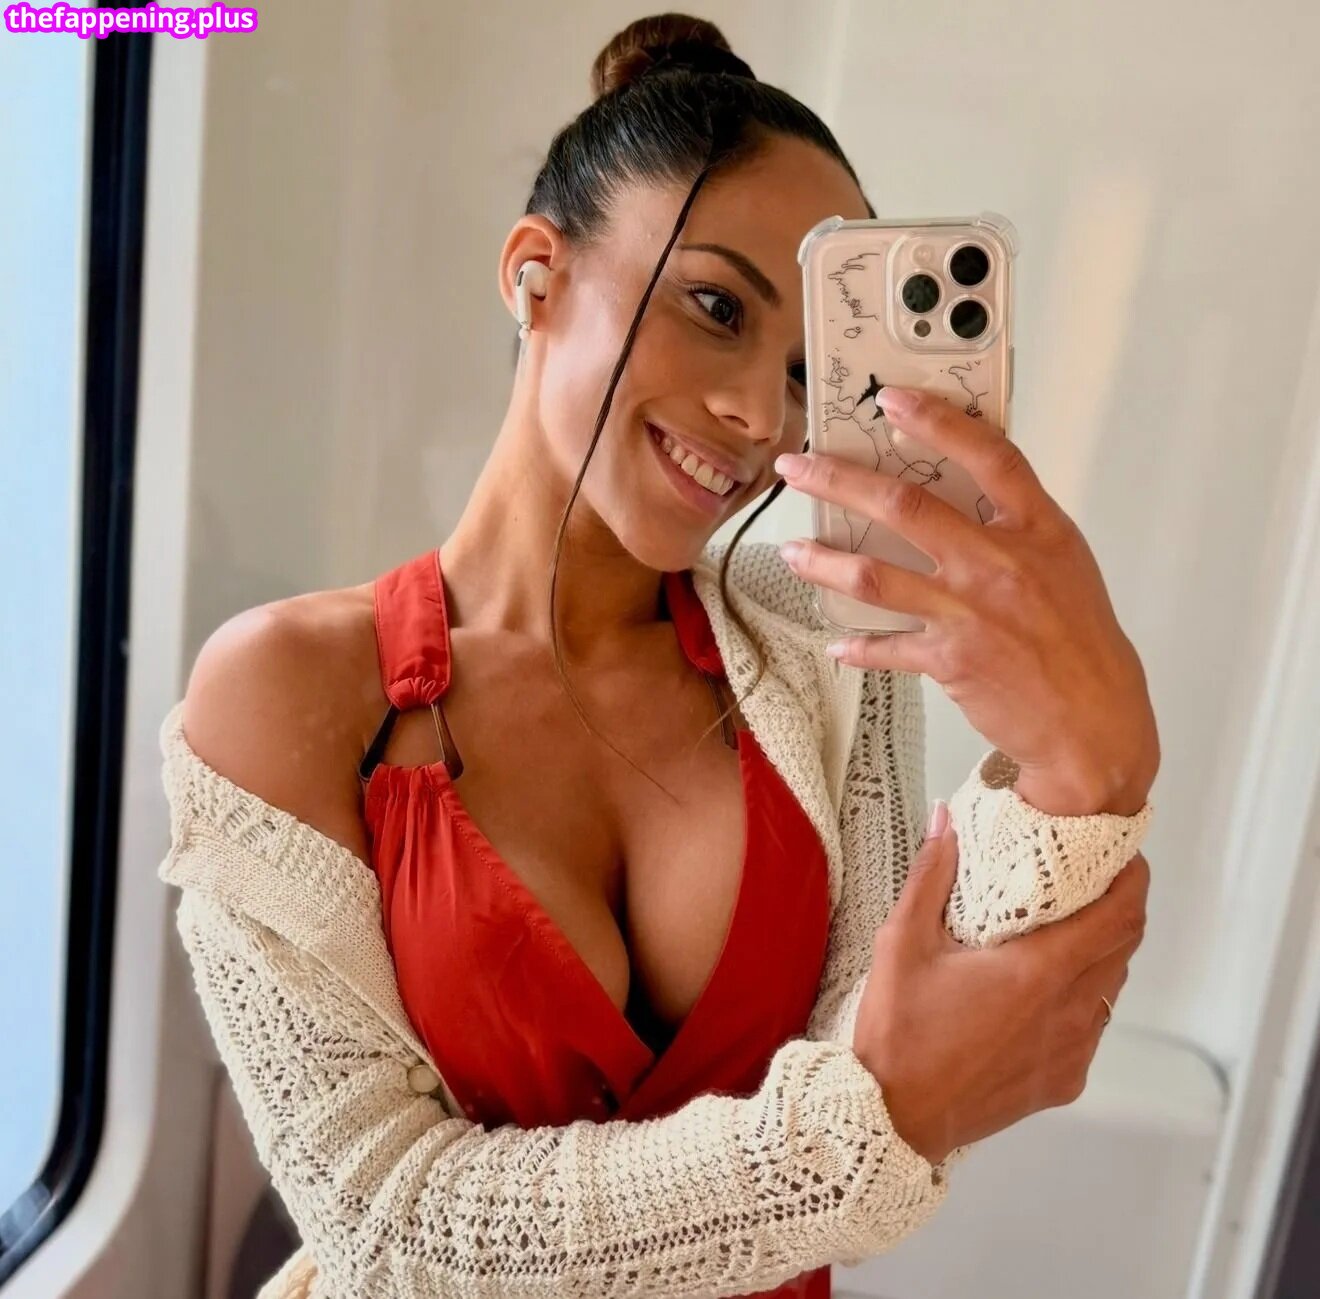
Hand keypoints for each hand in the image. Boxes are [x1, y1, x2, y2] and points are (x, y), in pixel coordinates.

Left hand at [775, 385, 1159, 815]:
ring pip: (876, 576)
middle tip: (796, 468)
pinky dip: (858, 645)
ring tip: (791, 551)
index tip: (891, 399)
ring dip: (824, 562)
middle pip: (905, 507)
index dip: (937, 420)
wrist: (1094, 721)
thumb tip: (958, 491)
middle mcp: (1000, 563)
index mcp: (1037, 528)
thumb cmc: (1080, 639)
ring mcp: (971, 611)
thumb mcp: (1063, 561)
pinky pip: (887, 646)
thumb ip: (1015, 523)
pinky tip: (837, 641)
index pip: (987, 454)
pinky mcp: (950, 660)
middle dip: (839, 481)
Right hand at [852, 812, 1149, 1165]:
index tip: (1122, 855)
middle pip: (1125, 946)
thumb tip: (946, 823)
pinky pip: (1092, 1026)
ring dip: (1101, 951)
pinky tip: (1041, 987)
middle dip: (1119, 906)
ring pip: (1110, 986)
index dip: (1132, 879)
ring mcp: (1072, 1052)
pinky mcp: (1064, 1081)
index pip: (1120, 916)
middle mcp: (1069, 1013)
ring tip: (1065, 927)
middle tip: (1092, 879)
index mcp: (1038, 973)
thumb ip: (931, 876)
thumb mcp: (902, 943)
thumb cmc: (897, 1034)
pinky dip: (1082, 996)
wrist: (892, 1117)